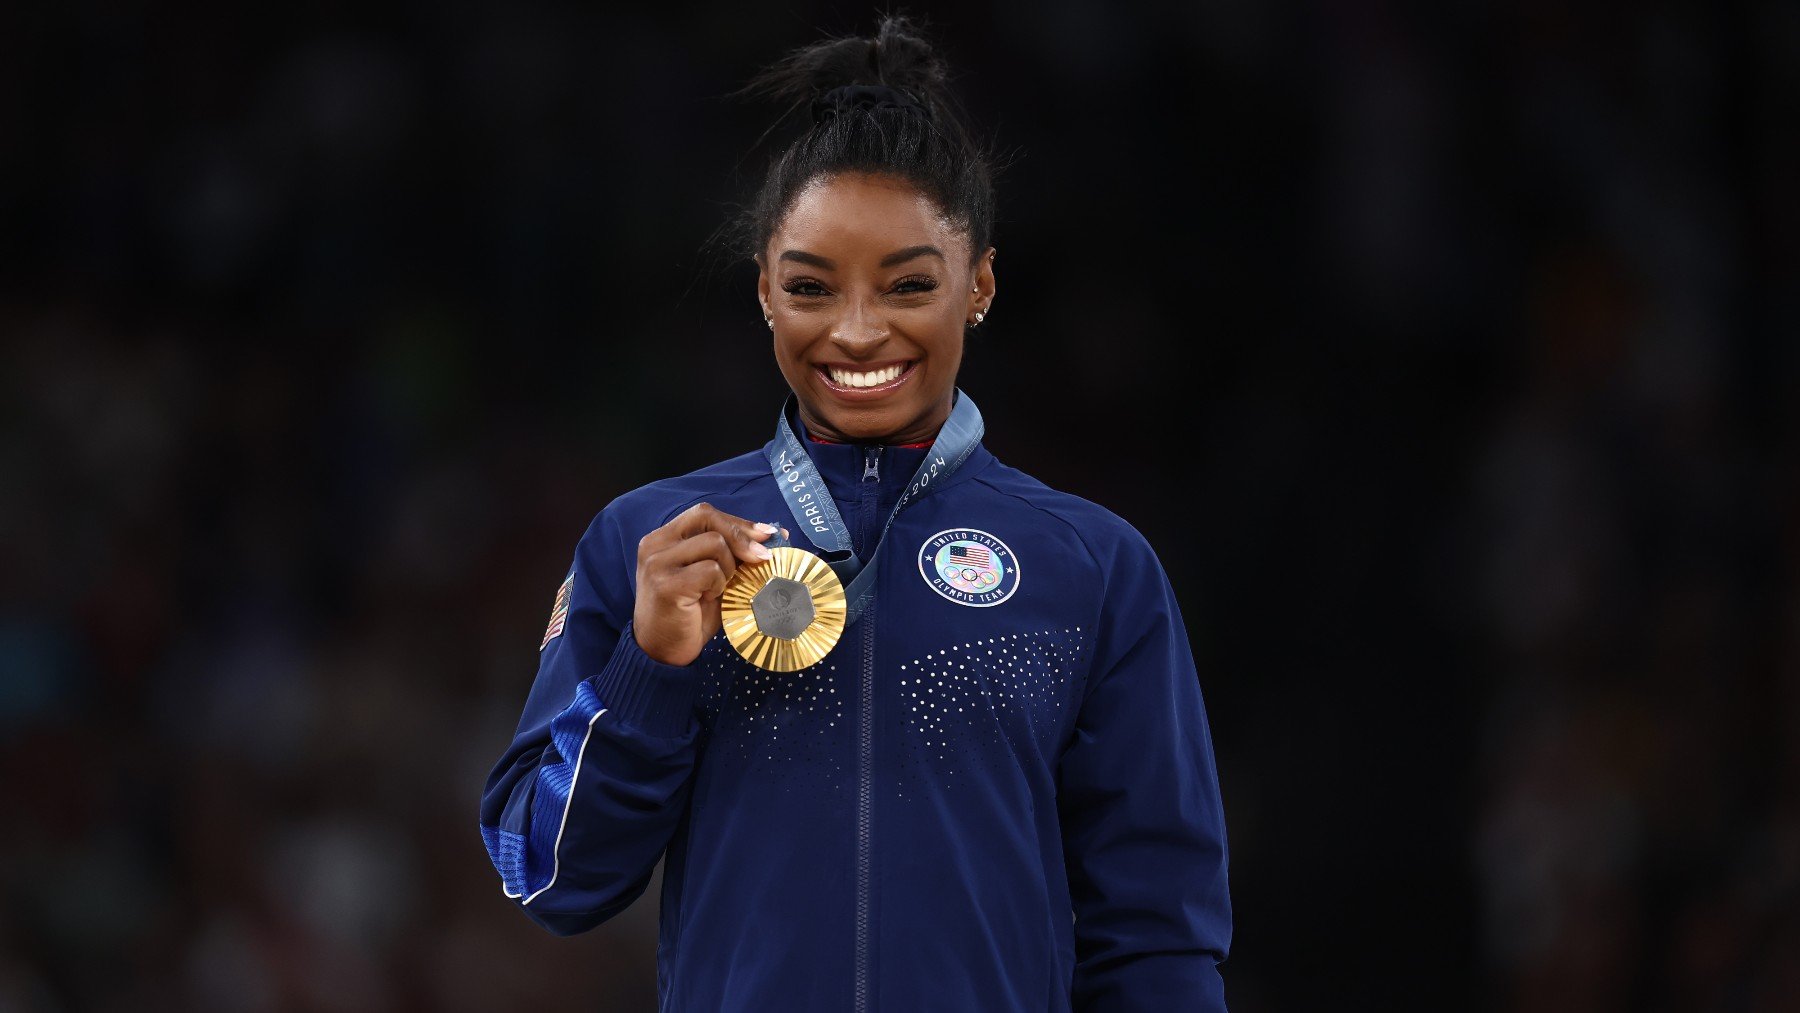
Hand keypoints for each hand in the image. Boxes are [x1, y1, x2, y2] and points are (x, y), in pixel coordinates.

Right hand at [633, 503, 784, 665]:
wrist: (663, 653)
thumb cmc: (690, 614)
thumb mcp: (712, 577)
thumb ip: (732, 554)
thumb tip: (774, 533)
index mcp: (662, 538)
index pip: (704, 514)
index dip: (738, 522)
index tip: (766, 535)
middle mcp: (655, 545)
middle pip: (708, 518)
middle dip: (741, 536)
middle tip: (762, 557)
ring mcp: (657, 564)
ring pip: (714, 544)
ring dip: (728, 568)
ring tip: (717, 590)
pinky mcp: (666, 585)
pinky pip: (710, 571)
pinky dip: (719, 585)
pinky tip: (708, 599)